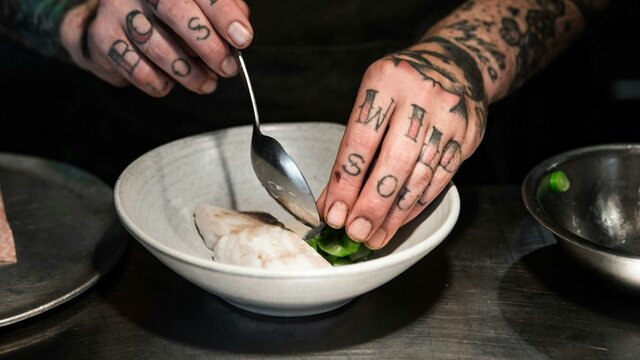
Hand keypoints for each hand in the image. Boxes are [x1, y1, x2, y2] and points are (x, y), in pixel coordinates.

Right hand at [60, 0, 251, 96]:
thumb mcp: (200, 6)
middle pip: (175, 9)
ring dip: (189, 73)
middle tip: (227, 68)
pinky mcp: (103, 37)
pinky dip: (160, 83)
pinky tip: (169, 82)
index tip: (242, 39)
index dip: (224, 14)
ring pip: (156, 45)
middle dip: (208, 46)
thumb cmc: (167, 16)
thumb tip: (241, 31)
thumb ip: (224, 11)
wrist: (113, 25)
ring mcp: (117, 9)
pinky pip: (138, 69)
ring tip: (206, 83)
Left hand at [317, 37, 487, 248]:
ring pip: (420, 176)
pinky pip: (441, 179)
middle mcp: (421, 95)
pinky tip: (400, 220)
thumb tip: (331, 199)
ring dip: (395, 213)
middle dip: (372, 204)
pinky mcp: (468, 135)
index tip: (333, 212)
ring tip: (375, 235)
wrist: (456, 63)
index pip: (360, 140)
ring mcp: (449, 115)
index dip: (346, 182)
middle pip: (394, 162)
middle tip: (356, 232)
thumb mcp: (372, 98)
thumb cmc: (402, 85)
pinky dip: (417, 204)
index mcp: (386, 81)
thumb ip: (352, 147)